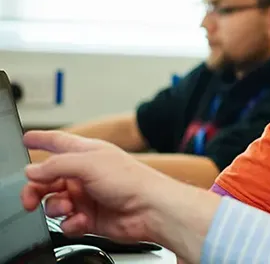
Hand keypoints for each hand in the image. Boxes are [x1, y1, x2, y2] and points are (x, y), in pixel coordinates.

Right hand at [20, 131, 174, 242]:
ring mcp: (87, 196)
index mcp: (87, 153)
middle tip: (31, 199)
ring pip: (54, 203)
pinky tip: (81, 220)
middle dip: (36, 189)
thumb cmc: (132, 181)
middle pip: (48, 179)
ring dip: (56, 207)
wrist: (151, 210)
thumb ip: (57, 165)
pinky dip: (70, 223)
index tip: (27, 139)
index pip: (59, 142)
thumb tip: (33, 170)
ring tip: (68, 208)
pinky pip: (67, 222)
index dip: (42, 139)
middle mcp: (85, 174)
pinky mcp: (90, 217)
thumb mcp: (89, 163)